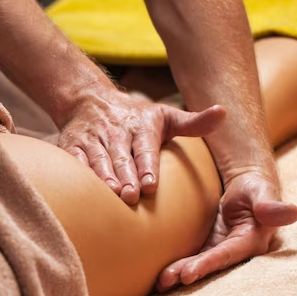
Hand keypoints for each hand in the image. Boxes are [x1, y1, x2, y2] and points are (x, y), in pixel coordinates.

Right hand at [56, 89, 226, 204]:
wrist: (90, 99)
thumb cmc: (137, 117)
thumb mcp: (166, 115)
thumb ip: (194, 123)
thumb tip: (223, 113)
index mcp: (141, 126)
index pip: (145, 148)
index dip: (147, 165)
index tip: (150, 184)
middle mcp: (116, 131)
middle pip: (121, 157)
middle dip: (126, 176)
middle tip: (132, 196)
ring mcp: (93, 138)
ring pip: (98, 160)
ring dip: (104, 177)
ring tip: (113, 194)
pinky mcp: (73, 145)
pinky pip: (74, 160)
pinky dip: (78, 173)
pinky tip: (83, 189)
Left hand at [155, 171, 296, 290]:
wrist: (246, 186)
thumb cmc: (256, 186)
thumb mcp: (262, 191)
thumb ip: (270, 203)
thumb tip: (292, 212)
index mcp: (253, 241)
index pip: (228, 255)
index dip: (209, 264)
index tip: (188, 273)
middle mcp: (237, 252)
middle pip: (211, 266)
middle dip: (189, 274)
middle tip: (166, 281)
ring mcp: (222, 251)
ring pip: (200, 265)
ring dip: (179, 274)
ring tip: (160, 283)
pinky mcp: (210, 247)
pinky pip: (193, 258)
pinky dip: (178, 266)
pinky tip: (160, 277)